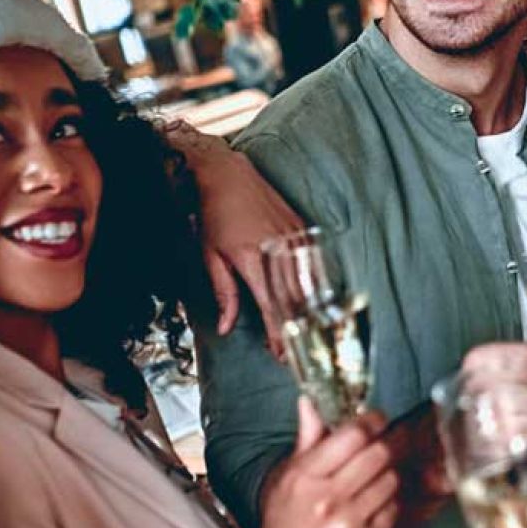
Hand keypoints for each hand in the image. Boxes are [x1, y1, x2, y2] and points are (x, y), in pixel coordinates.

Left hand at [169, 126, 302, 350]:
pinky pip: (313, 261)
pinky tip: (316, 301)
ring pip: (308, 282)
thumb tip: (227, 326)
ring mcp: (292, 236)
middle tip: (296, 353)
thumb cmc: (214, 214)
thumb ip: (225, 293)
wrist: (227, 174)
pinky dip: (315, 284)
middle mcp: (277, 248)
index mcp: (253, 259)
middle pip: (294, 299)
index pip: (271, 305)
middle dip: (296, 329)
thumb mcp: (210, 256)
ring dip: (309, 311)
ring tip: (308, 333)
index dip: (278, 333)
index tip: (282, 353)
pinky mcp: (300, 227)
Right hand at [247, 400, 395, 527]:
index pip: (352, 435)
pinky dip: (389, 505)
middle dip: (389, 444)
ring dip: (389, 475)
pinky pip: (394, 511)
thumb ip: (305, 442)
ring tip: (376, 480)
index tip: (378, 420)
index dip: (373, 422)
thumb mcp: (284, 482)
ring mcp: (349, 526)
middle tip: (390, 443)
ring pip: (391, 481)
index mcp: (303, 478)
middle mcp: (326, 500)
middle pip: (379, 454)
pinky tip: (374, 508)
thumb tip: (309, 403)